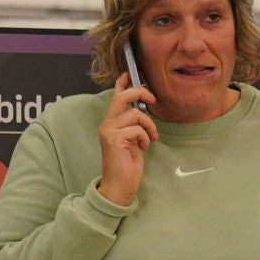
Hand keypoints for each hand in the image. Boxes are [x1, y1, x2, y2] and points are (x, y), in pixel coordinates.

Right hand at [97, 73, 156, 206]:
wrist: (119, 185)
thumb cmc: (127, 164)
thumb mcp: (133, 140)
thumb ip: (134, 125)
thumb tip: (143, 111)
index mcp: (111, 123)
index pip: (115, 98)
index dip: (122, 85)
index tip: (128, 74)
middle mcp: (107, 124)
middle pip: (123, 97)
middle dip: (140, 93)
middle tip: (153, 99)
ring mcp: (109, 131)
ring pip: (135, 114)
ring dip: (149, 126)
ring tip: (149, 139)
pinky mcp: (114, 139)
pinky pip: (137, 129)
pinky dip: (145, 138)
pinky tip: (142, 148)